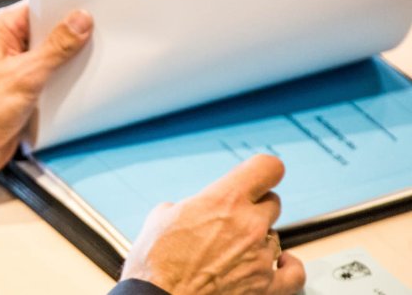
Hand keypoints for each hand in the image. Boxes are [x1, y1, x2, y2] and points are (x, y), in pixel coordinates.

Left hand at [0, 1, 92, 185]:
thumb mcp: (22, 76)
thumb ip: (55, 49)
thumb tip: (78, 23)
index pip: (38, 8)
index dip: (64, 9)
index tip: (90, 13)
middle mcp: (4, 47)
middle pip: (47, 35)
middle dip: (69, 41)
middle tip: (93, 44)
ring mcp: (12, 71)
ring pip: (50, 61)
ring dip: (65, 68)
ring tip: (83, 70)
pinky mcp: (20, 94)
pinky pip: (47, 84)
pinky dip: (60, 89)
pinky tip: (73, 91)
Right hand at [121, 154, 305, 293]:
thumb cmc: (155, 267)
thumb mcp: (159, 220)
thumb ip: (184, 207)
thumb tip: (186, 211)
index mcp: (224, 201)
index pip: (267, 168)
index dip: (262, 171)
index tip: (257, 177)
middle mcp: (249, 225)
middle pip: (272, 202)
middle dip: (254, 208)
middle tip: (233, 220)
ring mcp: (261, 257)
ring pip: (275, 237)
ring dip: (258, 241)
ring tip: (234, 252)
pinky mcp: (268, 288)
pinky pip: (295, 272)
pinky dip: (288, 267)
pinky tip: (279, 264)